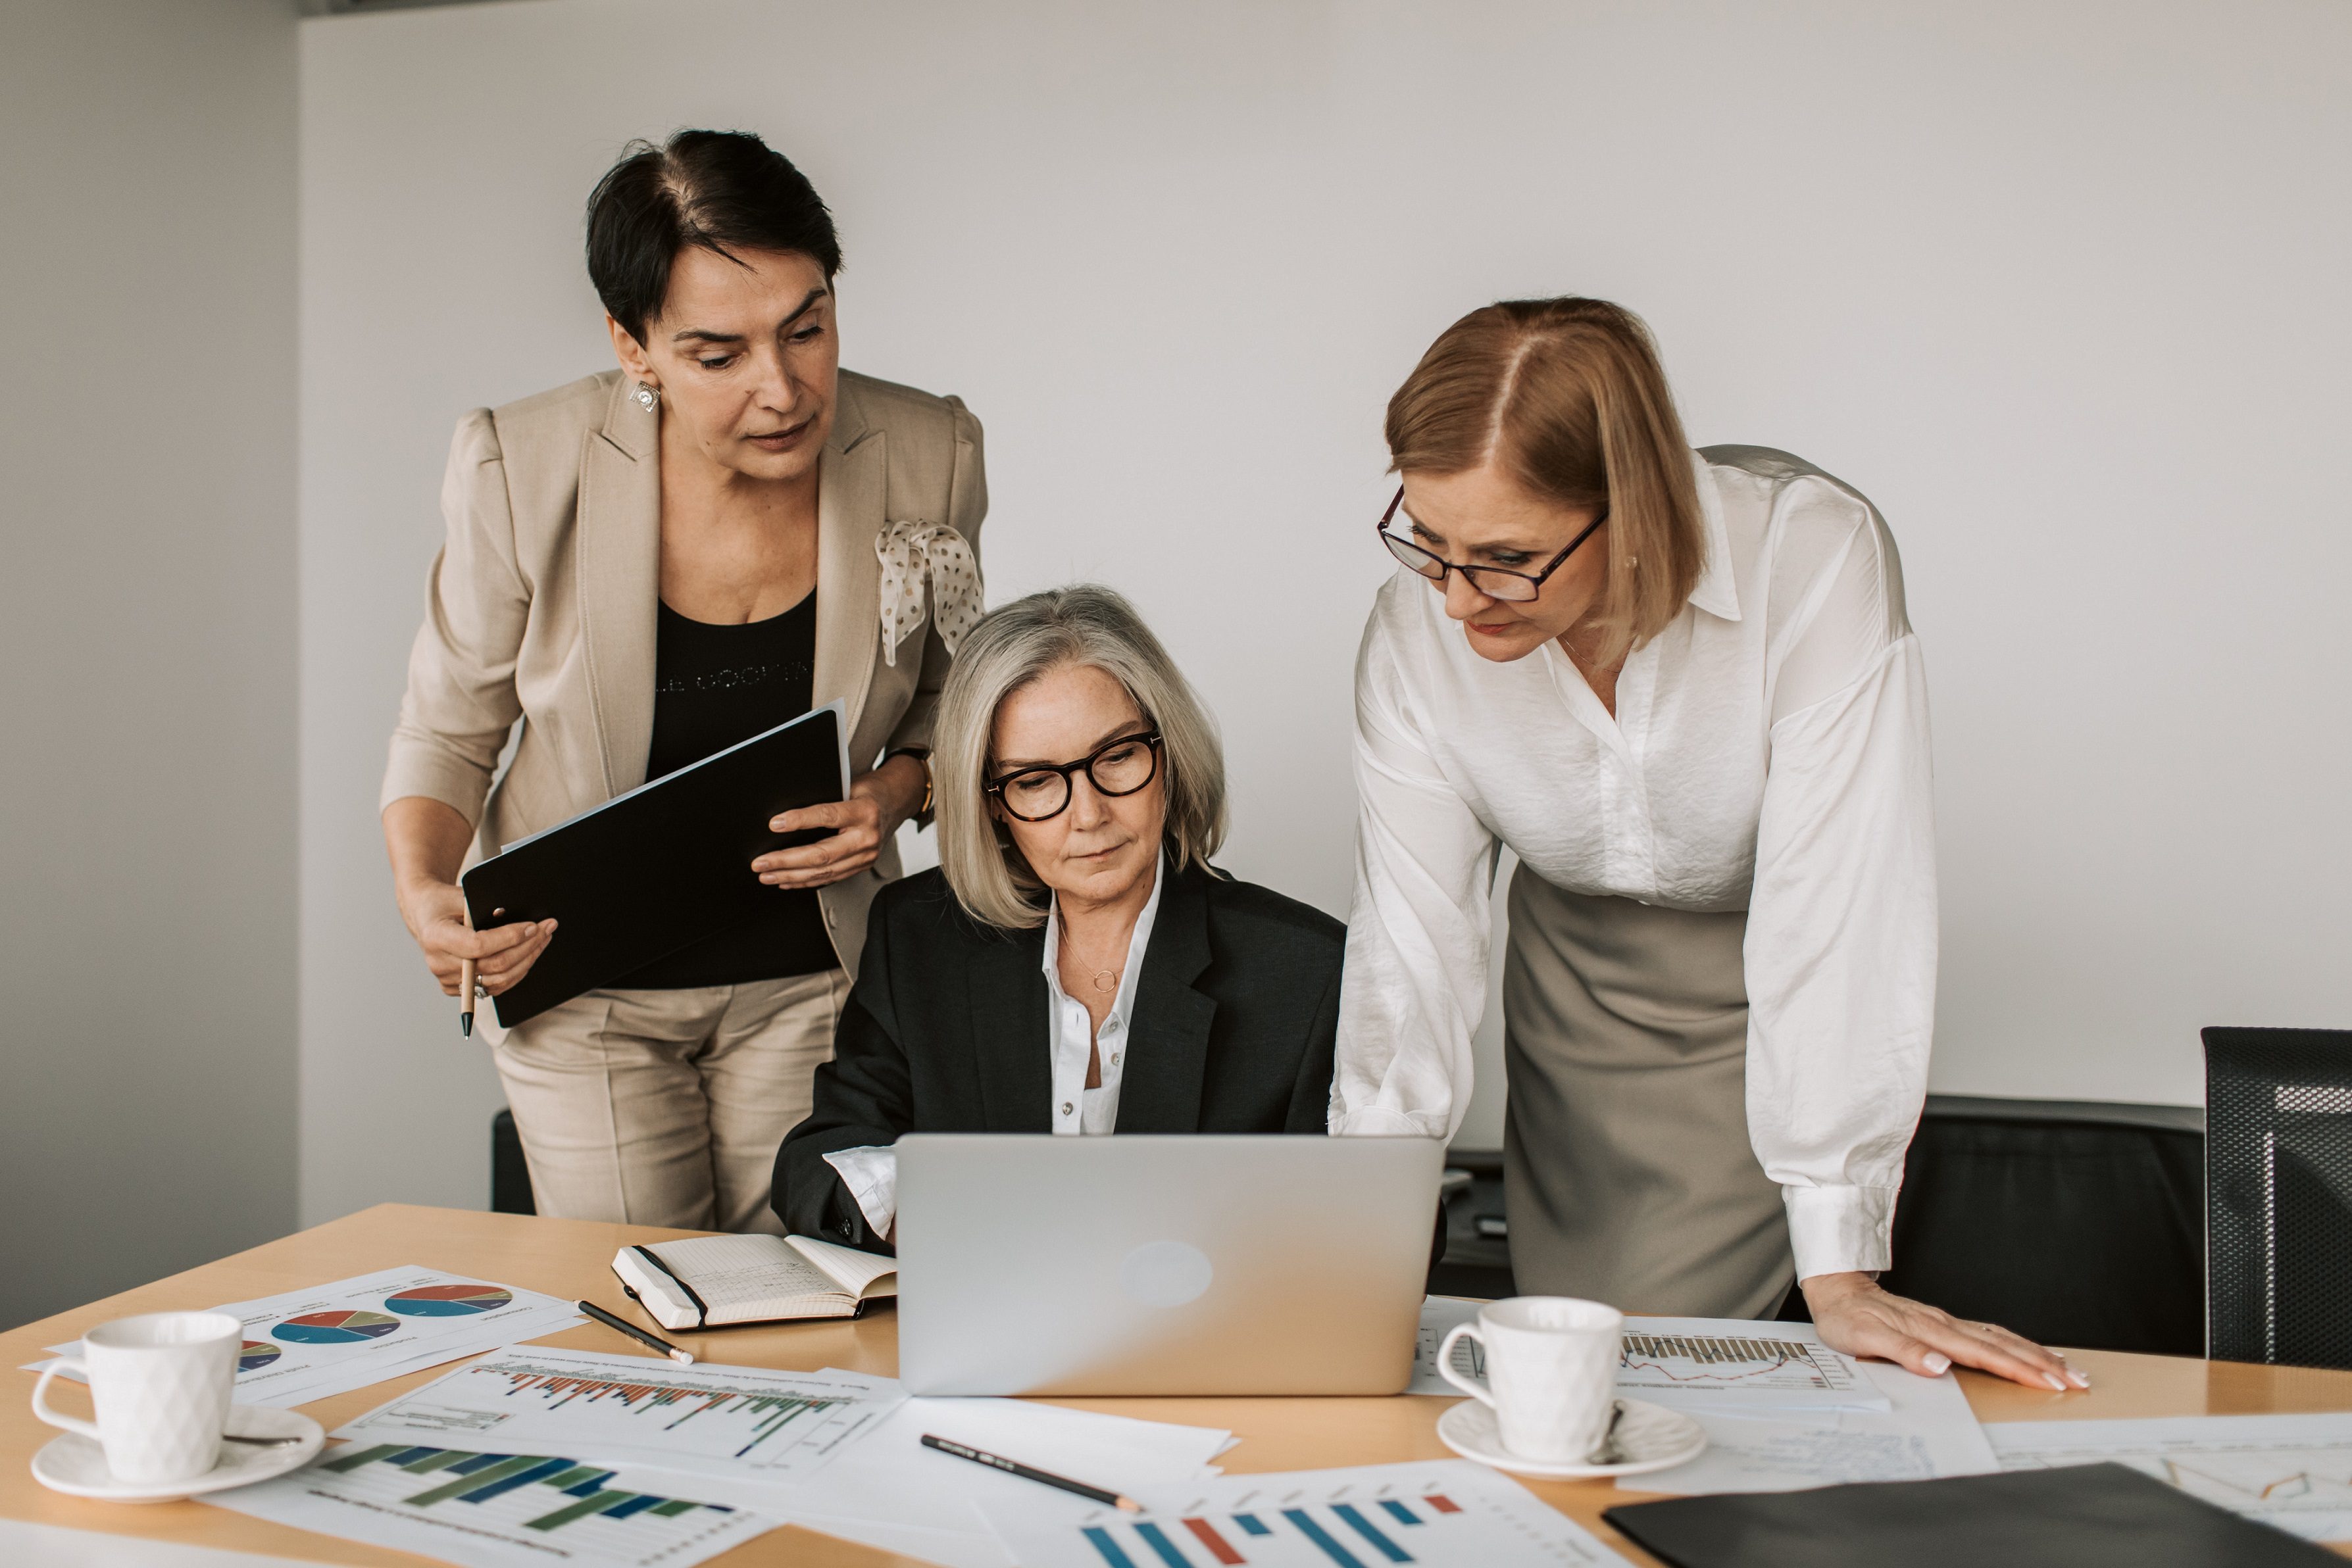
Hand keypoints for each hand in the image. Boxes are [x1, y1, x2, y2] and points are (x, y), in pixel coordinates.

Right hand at [395, 876, 555, 999]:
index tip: (533, 926)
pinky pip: (493, 987)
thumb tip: (522, 924)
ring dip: (527, 961)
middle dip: (527, 947)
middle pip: (494, 965)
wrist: (425, 916)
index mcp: (436, 937)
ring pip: (499, 980)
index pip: (479, 945)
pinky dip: (515, 973)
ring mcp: (447, 980)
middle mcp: (439, 963)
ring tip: (542, 940)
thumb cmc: (444, 902)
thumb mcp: (461, 896)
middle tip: (546, 929)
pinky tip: (528, 955)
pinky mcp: (456, 988)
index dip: (510, 938)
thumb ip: (486, 909)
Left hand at [754, 754, 927, 890]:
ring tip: (767, 875)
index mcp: (865, 811)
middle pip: (822, 855)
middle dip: (786, 861)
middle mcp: (867, 837)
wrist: (896, 802)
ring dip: (791, 876)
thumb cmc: (869, 791)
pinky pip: (830, 878)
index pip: (828, 816)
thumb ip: (825, 798)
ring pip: (823, 872)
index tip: (775, 824)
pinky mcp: (861, 866)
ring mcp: (866, 856)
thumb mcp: (850, 785)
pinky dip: (806, 881)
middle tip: (761, 863)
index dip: (799, 820)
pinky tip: (787, 881)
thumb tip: (787, 813)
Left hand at [1803, 1271, 2089, 1391]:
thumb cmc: (1846, 1317)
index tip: (2052, 1384)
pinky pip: (1989, 1333)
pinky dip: (2014, 1343)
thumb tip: (1940, 1367)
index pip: (1985, 1355)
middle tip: (2079, 1382)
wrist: (1836, 1288)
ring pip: (2001, 1337)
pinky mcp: (1943, 1322)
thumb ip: (1903, 1353)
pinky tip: (2026, 1350)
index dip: (2020, 1371)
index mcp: (1932, 1332)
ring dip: (2035, 1354)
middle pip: (2004, 1345)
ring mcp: (1946, 1322)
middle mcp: (1945, 1325)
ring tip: (2068, 1368)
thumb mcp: (1864, 1339)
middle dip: (2043, 1365)